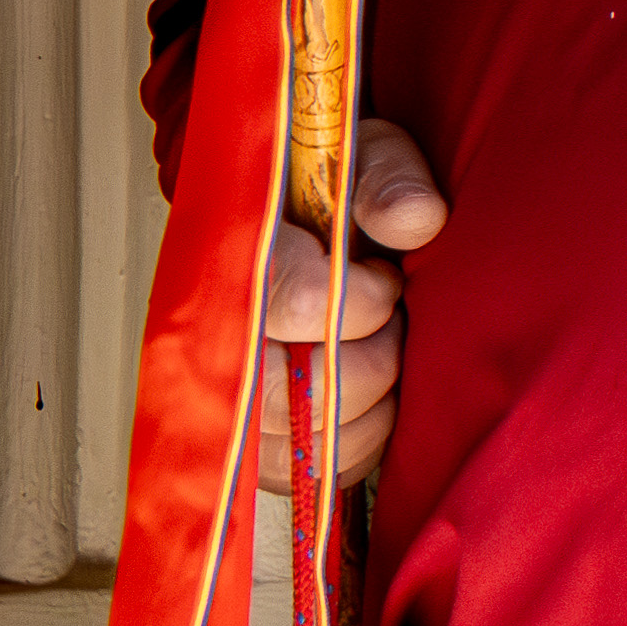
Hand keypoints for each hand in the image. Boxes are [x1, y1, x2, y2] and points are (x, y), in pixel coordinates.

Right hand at [251, 118, 444, 488]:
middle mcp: (212, 332)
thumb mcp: (362, 152)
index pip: (295, 303)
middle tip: (389, 322)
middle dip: (371, 360)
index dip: (364, 299)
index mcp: (235, 252)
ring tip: (377, 352)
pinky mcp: (250, 440)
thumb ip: (389, 177)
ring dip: (368, 405)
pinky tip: (370, 398)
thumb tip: (414, 220)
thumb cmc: (326, 182)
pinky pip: (308, 473)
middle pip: (296, 394)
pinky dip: (355, 443)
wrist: (289, 205)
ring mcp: (224, 394)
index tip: (383, 275)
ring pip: (304, 443)